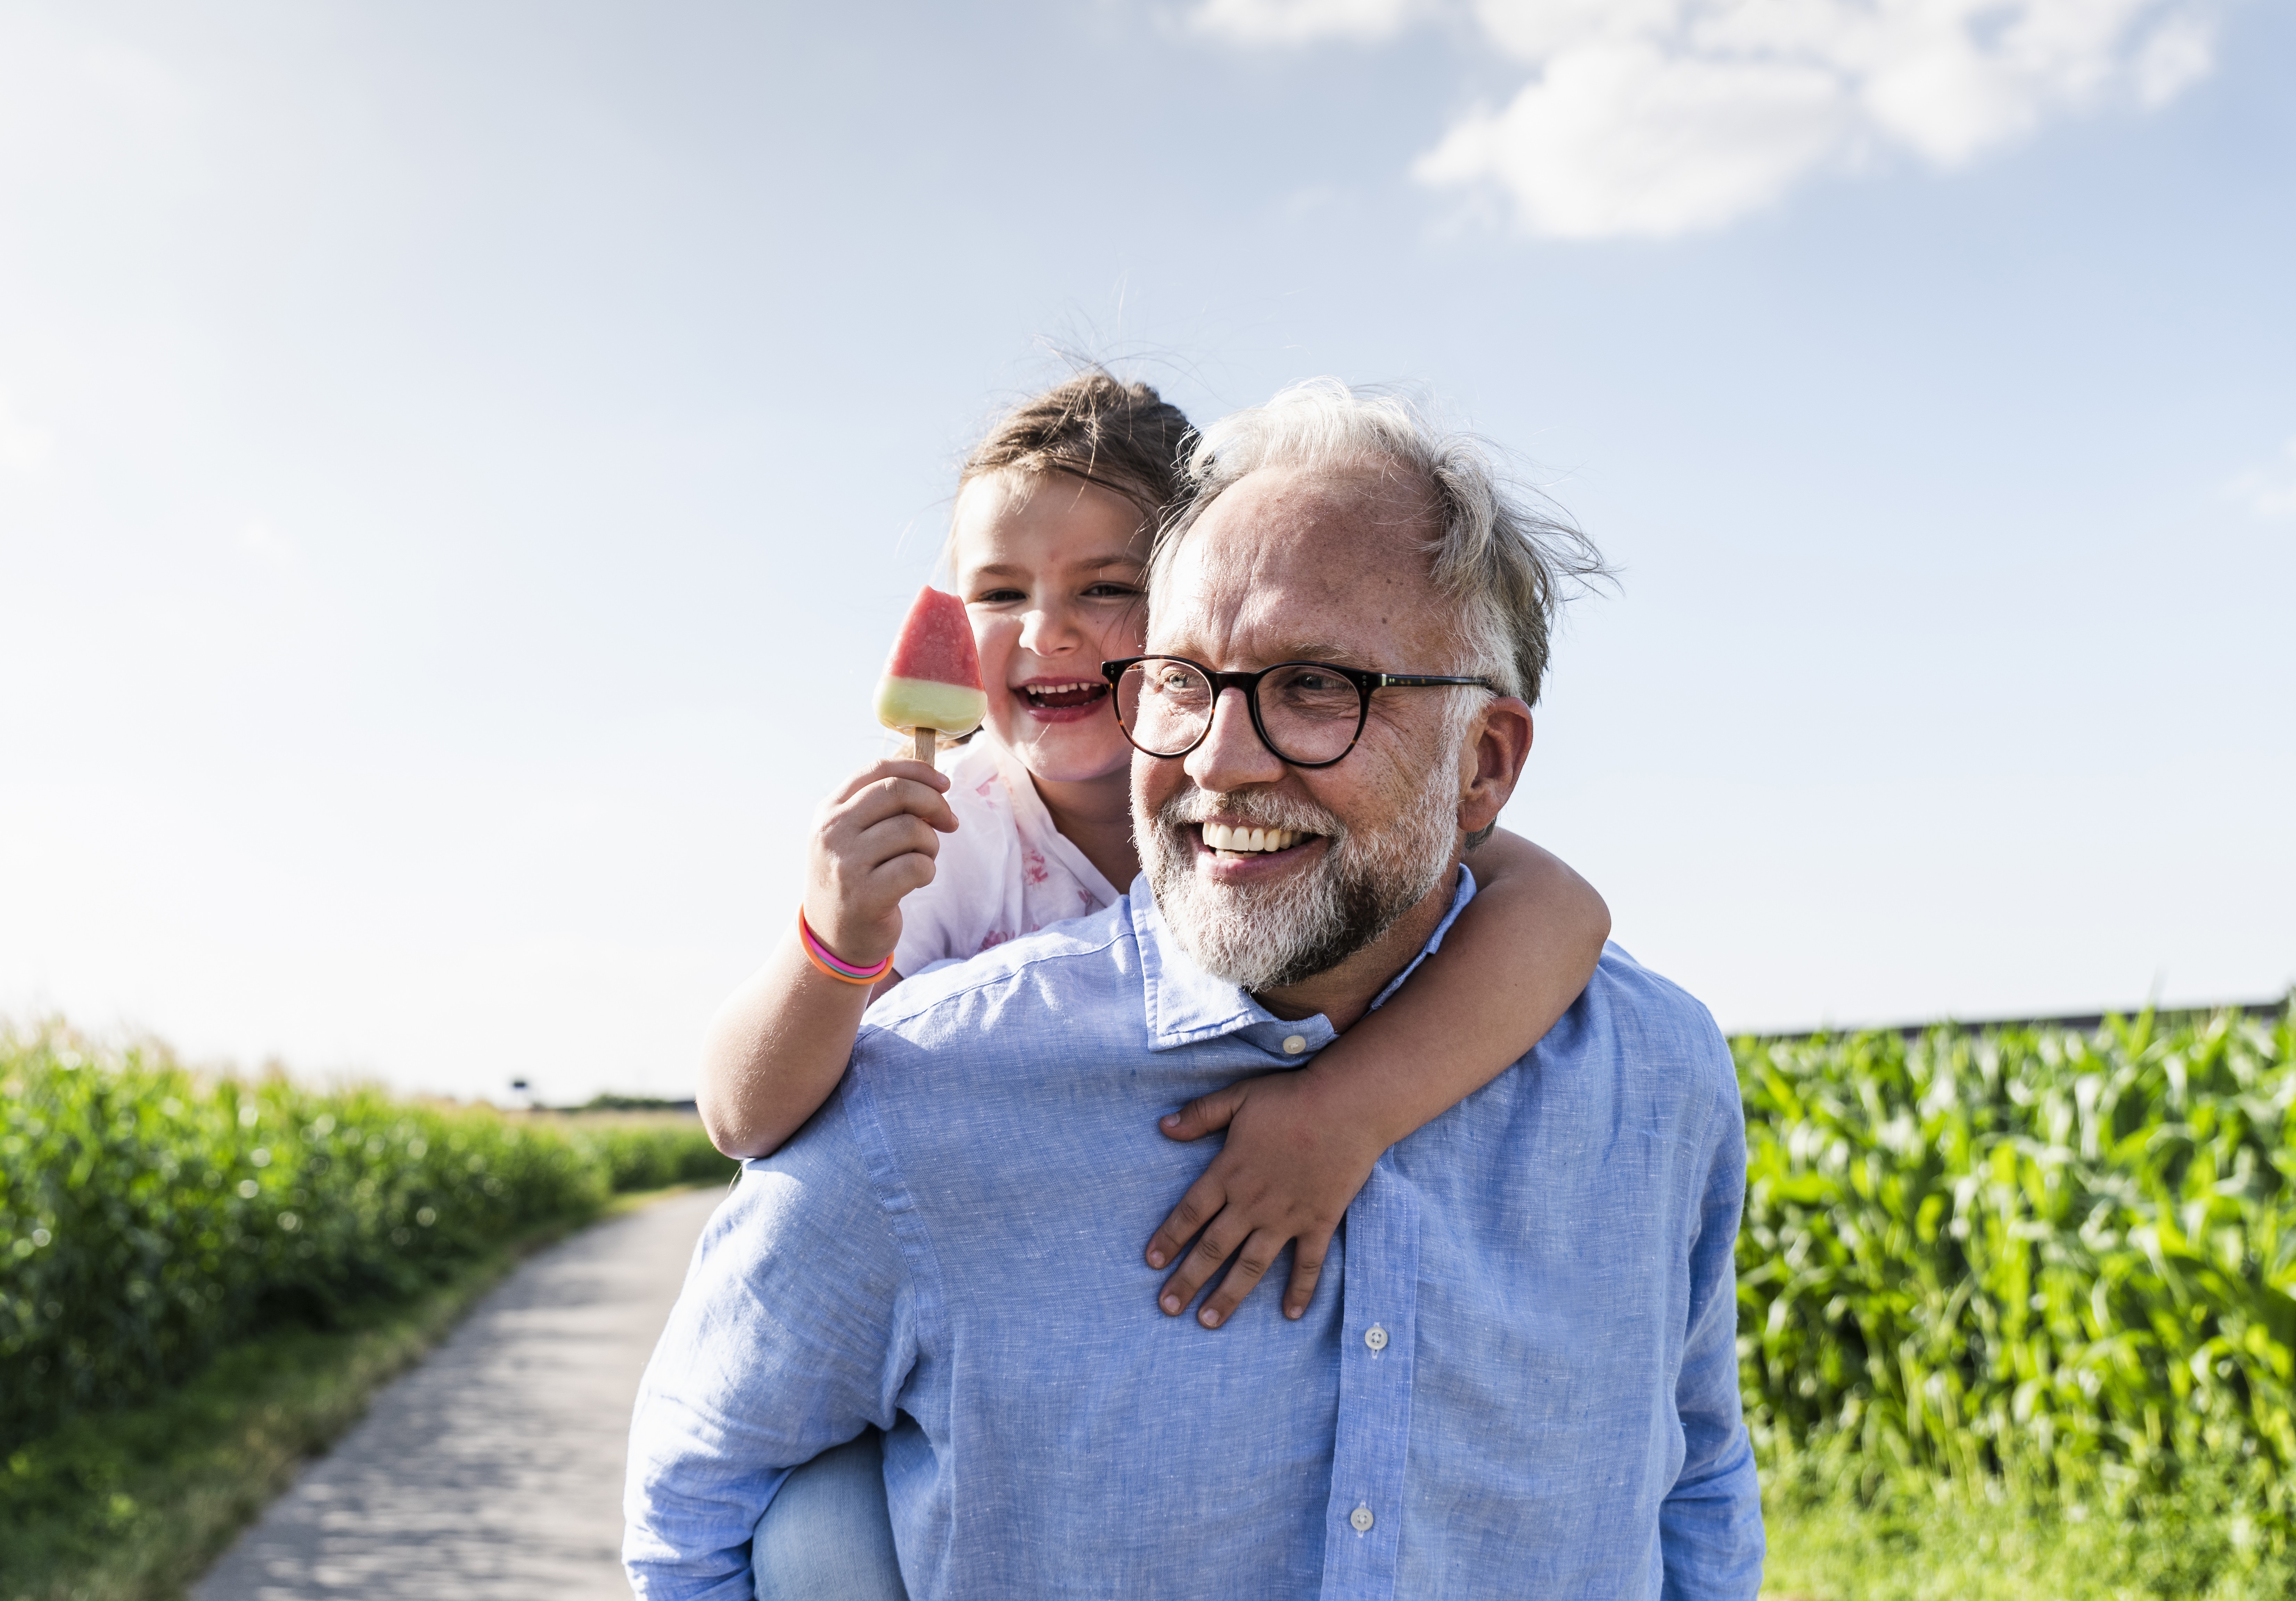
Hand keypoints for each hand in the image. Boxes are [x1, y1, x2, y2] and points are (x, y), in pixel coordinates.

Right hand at [803, 759, 956, 967]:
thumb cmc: (854, 880)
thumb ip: (882, 808)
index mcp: (828, 811)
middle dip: (934, 803)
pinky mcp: (865, 895)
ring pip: (912, 829)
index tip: (944, 784)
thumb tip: (935, 786)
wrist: (832, 939)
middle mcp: (832, 832)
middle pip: (897, 792)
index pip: (877, 771)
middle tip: (949, 822)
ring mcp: (846, 864)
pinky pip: (917, 866)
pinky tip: (917, 880)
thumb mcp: (853, 836)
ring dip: (931, 843)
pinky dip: (928, 871)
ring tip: (923, 859)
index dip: (918, 771)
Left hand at [1144, 1069, 1386, 1327]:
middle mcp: (1252, 1202)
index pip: (1190, 1213)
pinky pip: (1308, 1264)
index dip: (1169, 1238)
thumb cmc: (1292, 1099)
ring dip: (1228, 1295)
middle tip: (1167, 1306)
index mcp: (1229, 1172)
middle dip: (1187, 1280)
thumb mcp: (1239, 1097)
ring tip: (1208, 1321)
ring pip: (1251, 1265)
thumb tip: (1164, 1126)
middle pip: (1213, 1248)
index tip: (1151, 1262)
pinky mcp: (1319, 1222)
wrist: (1348, 1107)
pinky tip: (1290, 1314)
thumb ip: (1201, 1115)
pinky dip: (1300, 1290)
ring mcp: (1286, 1217)